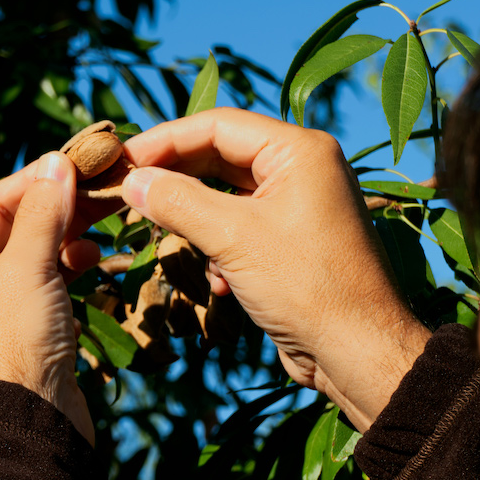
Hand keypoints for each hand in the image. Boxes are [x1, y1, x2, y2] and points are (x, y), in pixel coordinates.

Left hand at [0, 151, 102, 444]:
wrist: (28, 427)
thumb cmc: (14, 345)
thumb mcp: (25, 270)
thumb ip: (42, 215)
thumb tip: (55, 162)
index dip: (32, 180)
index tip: (74, 165)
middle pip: (17, 226)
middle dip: (57, 206)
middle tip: (100, 188)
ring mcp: (4, 309)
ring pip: (38, 253)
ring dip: (68, 234)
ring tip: (101, 224)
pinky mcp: (33, 329)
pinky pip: (52, 282)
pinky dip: (73, 266)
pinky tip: (95, 259)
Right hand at [120, 108, 430, 430]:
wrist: (359, 354)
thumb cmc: (307, 288)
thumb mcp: (234, 238)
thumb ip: (178, 201)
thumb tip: (131, 180)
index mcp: (299, 151)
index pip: (217, 125)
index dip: (164, 140)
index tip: (121, 160)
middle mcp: (303, 170)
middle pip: (220, 156)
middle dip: (177, 180)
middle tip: (129, 195)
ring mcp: (299, 206)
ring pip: (226, 195)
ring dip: (196, 220)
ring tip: (170, 240)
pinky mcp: (292, 243)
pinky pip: (240, 228)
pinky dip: (219, 248)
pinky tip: (217, 281)